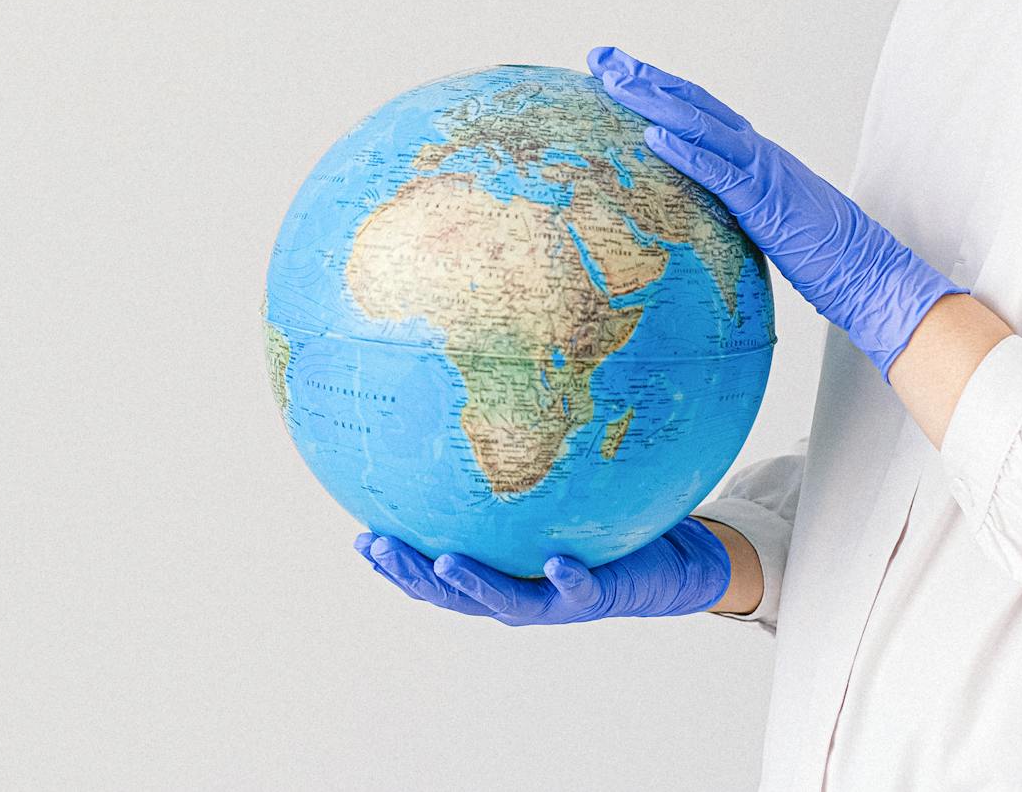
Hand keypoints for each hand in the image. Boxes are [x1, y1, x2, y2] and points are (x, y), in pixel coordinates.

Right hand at [351, 517, 731, 624]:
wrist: (660, 569)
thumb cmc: (590, 528)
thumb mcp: (542, 504)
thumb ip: (505, 481)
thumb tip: (460, 421)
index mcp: (495, 575)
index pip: (433, 575)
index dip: (395, 565)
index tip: (361, 540)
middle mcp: (516, 594)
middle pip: (452, 595)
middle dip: (413, 574)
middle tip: (379, 546)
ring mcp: (554, 600)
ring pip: (505, 601)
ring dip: (472, 584)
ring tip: (443, 562)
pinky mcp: (597, 596)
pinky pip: (579, 588)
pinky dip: (565, 579)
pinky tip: (553, 562)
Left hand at [586, 43, 967, 380]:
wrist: (873, 275)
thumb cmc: (822, 256)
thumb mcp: (766, 223)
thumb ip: (734, 206)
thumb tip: (693, 210)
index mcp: (756, 157)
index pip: (699, 111)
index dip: (658, 87)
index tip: (617, 71)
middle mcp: (758, 153)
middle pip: (694, 104)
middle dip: (645, 78)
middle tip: (602, 57)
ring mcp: (765, 173)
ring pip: (703, 126)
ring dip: (655, 102)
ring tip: (615, 82)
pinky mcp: (768, 205)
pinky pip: (722, 174)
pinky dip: (687, 153)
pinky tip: (653, 138)